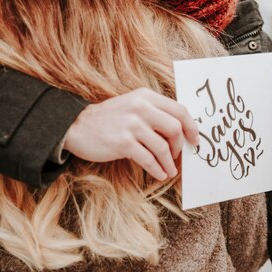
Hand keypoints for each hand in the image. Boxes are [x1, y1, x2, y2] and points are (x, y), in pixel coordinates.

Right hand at [64, 88, 199, 180]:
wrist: (76, 126)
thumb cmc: (110, 119)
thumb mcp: (133, 105)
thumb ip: (155, 113)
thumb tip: (180, 132)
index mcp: (147, 96)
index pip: (180, 110)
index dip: (192, 127)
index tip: (194, 140)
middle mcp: (141, 107)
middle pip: (175, 128)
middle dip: (180, 147)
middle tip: (177, 157)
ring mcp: (132, 124)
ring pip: (163, 147)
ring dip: (169, 163)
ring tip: (169, 171)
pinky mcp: (123, 142)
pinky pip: (148, 159)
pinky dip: (157, 170)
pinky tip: (160, 174)